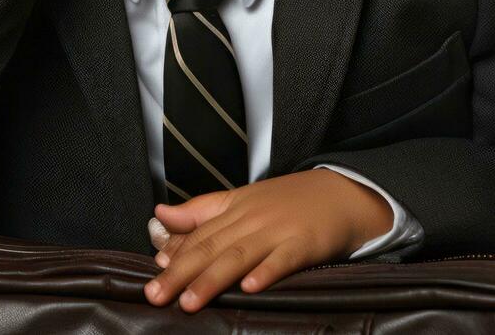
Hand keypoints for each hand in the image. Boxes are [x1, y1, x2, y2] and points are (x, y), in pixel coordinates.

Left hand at [143, 168, 393, 312]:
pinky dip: (266, 273)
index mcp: (235, 208)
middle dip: (181, 273)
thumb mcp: (241, 200)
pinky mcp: (304, 244)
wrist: (341, 193)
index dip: (175, 255)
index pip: (199, 234)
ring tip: (190, 302)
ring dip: (212, 280)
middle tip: (157, 295)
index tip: (153, 274)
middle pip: (211, 247)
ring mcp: (278, 231)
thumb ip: (200, 210)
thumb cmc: (288, 202)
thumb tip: (160, 214)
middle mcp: (251, 219)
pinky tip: (250, 289)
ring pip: (238, 256)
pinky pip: (283, 260)